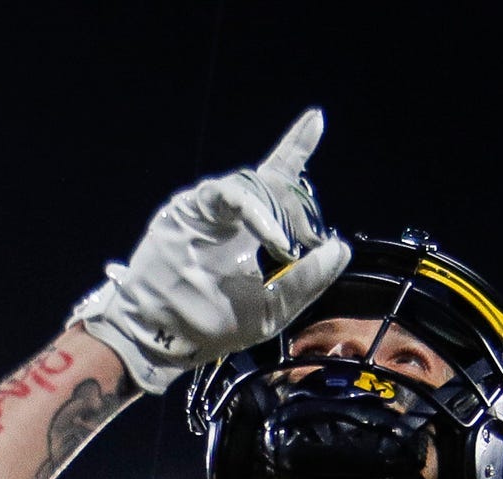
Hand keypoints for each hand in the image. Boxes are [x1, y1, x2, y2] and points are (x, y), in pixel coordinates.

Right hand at [73, 108, 352, 393]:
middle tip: (300, 241)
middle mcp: (229, 210)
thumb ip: (307, 280)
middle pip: (270, 178)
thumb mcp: (274, 308)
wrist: (162, 335)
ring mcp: (208, 206)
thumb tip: (341, 248)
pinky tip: (277, 240)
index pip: (277, 182)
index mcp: (249, 228)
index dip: (296, 149)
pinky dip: (259, 215)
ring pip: (255, 186)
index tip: (316, 118)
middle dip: (295, 202)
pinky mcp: (191, 206)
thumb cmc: (213, 324)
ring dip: (279, 217)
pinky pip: (233, 195)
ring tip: (286, 248)